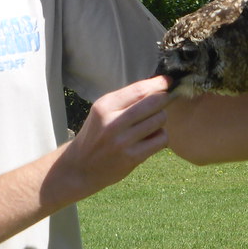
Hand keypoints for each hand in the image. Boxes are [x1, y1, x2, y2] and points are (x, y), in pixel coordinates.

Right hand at [49, 75, 171, 201]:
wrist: (80, 167)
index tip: (168, 81)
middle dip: (164, 99)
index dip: (158, 84)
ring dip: (161, 119)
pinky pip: (161, 139)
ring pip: (160, 119)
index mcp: (105, 106)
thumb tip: (158, 87)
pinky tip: (152, 139)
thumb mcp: (103, 112)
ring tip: (152, 124)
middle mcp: (113, 122)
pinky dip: (161, 137)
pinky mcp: (131, 158)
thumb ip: (126, 100)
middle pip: (154, 102)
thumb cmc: (96, 135)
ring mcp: (123, 141)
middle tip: (166, 100)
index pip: (139, 90)